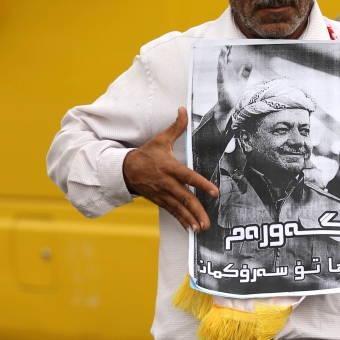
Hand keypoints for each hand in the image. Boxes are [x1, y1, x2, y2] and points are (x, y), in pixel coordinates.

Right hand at [122, 108, 218, 231]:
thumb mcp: (160, 139)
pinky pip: (172, 212)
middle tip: (207, 222)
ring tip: (201, 229)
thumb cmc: (146, 154)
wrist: (125, 170)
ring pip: (178, 208)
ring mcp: (162, 194)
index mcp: (170, 167)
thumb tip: (183, 110)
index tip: (214, 192)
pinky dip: (181, 221)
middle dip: (196, 210)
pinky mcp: (159, 200)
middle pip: (184, 198)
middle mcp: (167, 183)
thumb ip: (176, 127)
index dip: (202, 184)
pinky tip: (190, 229)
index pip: (189, 177)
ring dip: (190, 219)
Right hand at [215, 47, 253, 121]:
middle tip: (226, 43)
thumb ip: (245, 72)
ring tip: (223, 49)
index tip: (230, 43)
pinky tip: (221, 62)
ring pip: (221, 66)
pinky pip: (220, 74)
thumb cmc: (234, 93)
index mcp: (229, 72)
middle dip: (225, 52)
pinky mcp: (221, 84)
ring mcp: (222, 78)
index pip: (229, 59)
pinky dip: (220, 68)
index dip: (230, 52)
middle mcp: (224, 73)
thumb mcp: (242, 80)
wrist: (228, 105)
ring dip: (221, 57)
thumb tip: (250, 62)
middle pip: (224, 60)